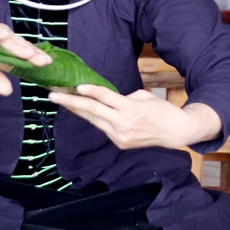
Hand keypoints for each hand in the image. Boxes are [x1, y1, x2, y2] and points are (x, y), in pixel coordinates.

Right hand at [0, 19, 50, 95]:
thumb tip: (8, 91)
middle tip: (43, 61)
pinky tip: (2, 36)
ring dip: (15, 43)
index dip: (34, 57)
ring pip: (4, 35)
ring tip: (28, 53)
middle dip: (30, 52)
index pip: (21, 50)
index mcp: (1, 45)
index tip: (48, 64)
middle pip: (16, 42)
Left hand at [51, 85, 222, 149]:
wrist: (176, 132)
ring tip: (61, 100)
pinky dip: (93, 118)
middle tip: (53, 95)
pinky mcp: (119, 143)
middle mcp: (123, 124)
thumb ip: (124, 98)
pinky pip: (102, 127)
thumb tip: (108, 99)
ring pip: (94, 120)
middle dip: (71, 103)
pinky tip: (82, 110)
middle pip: (93, 111)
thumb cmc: (163, 111)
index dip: (91, 92)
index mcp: (131, 110)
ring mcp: (120, 136)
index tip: (76, 87)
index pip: (106, 98)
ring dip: (78, 110)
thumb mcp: (144, 97)